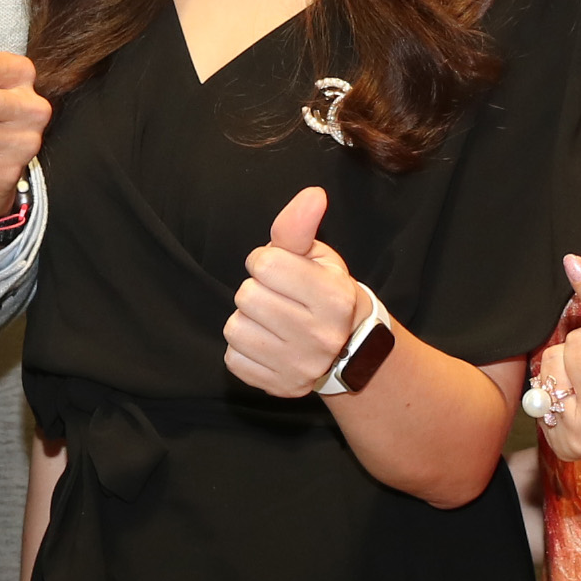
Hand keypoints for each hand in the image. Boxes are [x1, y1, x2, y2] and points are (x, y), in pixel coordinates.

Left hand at [223, 186, 372, 396]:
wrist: (348, 349)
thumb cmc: (324, 292)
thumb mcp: (318, 256)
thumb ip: (301, 226)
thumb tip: (312, 194)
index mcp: (333, 298)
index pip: (266, 264)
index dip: (266, 262)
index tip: (281, 273)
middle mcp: (320, 336)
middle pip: (247, 296)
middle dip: (256, 290)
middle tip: (278, 298)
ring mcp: (299, 366)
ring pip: (235, 328)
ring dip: (247, 320)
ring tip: (272, 321)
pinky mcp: (279, 386)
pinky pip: (233, 359)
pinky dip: (244, 349)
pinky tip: (268, 344)